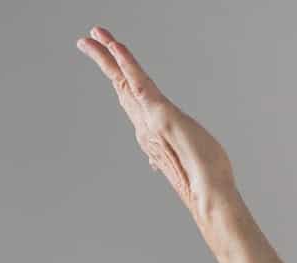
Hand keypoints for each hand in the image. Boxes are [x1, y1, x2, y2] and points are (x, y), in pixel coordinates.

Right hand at [77, 26, 234, 216]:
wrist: (208, 193)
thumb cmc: (203, 179)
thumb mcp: (183, 159)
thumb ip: (165, 156)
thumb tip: (153, 162)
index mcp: (150, 132)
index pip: (131, 99)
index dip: (118, 79)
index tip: (110, 64)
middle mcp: (144, 124)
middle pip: (120, 85)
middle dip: (104, 61)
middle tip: (87, 40)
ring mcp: (150, 118)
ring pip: (125, 80)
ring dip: (108, 55)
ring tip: (95, 34)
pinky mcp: (160, 114)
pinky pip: (141, 83)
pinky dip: (128, 63)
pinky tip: (117, 46)